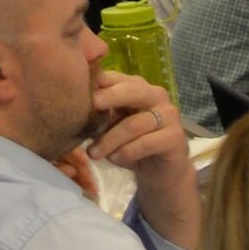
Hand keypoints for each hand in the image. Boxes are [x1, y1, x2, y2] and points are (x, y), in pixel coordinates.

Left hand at [85, 71, 202, 243]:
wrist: (159, 172)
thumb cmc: (131, 144)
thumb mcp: (111, 125)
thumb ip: (100, 112)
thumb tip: (72, 101)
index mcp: (138, 88)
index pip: (116, 78)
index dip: (98, 82)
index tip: (77, 90)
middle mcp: (156, 96)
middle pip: (132, 91)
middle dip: (109, 97)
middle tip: (92, 105)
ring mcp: (169, 116)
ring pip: (134, 124)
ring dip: (110, 140)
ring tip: (93, 154)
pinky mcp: (176, 138)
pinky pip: (146, 143)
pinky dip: (126, 152)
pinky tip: (115, 159)